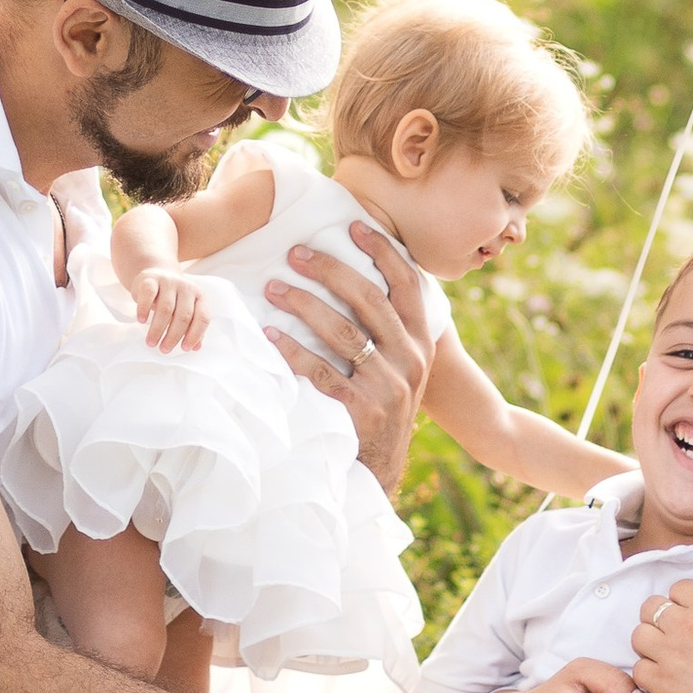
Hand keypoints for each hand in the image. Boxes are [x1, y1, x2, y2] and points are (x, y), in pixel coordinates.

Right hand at [131, 265, 211, 353]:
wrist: (156, 273)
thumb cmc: (173, 298)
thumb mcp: (185, 310)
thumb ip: (192, 328)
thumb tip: (196, 347)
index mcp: (199, 297)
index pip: (202, 317)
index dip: (194, 335)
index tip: (184, 349)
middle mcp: (186, 288)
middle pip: (183, 316)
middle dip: (173, 336)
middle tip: (164, 349)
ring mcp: (168, 282)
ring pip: (165, 308)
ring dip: (157, 329)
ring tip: (151, 343)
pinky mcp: (150, 280)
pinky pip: (148, 294)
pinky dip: (144, 309)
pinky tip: (141, 321)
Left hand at [264, 223, 427, 490]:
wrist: (380, 468)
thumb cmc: (380, 403)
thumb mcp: (400, 364)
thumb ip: (390, 326)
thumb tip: (361, 272)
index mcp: (423, 341)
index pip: (408, 284)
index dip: (384, 250)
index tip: (354, 224)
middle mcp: (411, 359)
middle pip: (370, 300)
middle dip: (331, 270)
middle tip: (295, 253)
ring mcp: (389, 386)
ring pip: (344, 333)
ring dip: (304, 304)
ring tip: (272, 287)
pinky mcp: (363, 411)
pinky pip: (322, 373)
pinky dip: (293, 351)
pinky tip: (269, 335)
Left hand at [631, 577, 692, 692]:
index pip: (678, 588)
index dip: (683, 601)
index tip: (690, 614)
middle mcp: (687, 626)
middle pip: (650, 607)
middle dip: (660, 617)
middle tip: (673, 633)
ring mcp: (673, 655)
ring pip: (639, 636)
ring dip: (650, 643)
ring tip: (667, 655)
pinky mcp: (665, 685)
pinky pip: (639, 669)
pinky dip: (649, 673)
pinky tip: (666, 678)